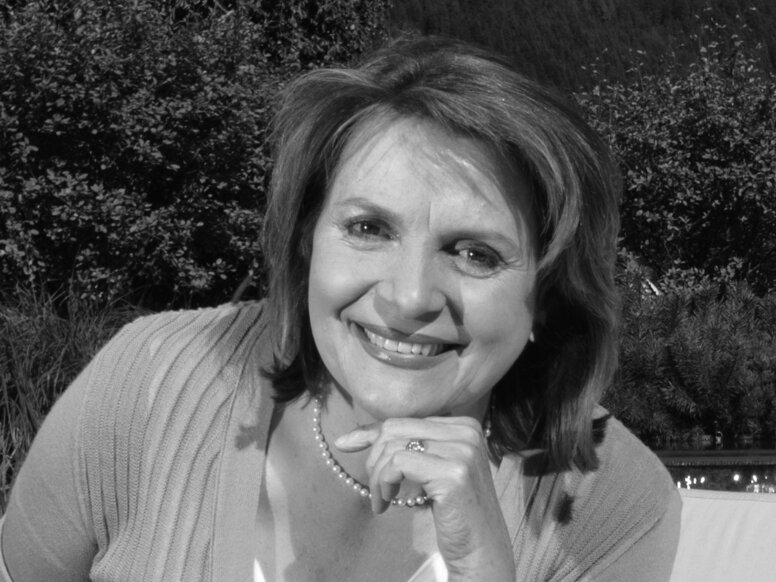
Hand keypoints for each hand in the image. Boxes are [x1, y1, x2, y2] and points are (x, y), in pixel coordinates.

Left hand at [335, 416, 515, 580]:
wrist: (482, 550)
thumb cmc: (453, 512)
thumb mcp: (430, 470)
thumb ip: (403, 447)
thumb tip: (351, 436)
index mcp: (464, 426)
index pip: (405, 420)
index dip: (372, 434)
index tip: (346, 444)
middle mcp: (467, 433)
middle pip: (396, 429)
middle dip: (374, 458)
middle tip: (374, 488)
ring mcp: (462, 451)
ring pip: (394, 447)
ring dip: (377, 477)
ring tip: (381, 499)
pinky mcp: (453, 473)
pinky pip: (398, 464)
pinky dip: (383, 483)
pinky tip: (386, 502)